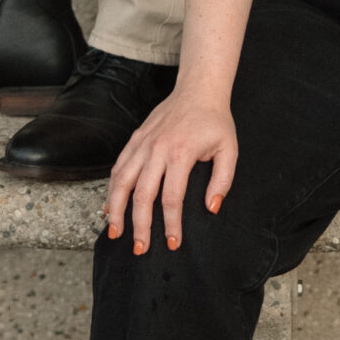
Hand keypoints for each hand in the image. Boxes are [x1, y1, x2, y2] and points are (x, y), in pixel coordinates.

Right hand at [105, 93, 238, 254]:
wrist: (198, 90)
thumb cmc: (214, 122)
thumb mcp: (229, 150)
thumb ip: (222, 181)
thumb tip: (211, 208)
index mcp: (181, 153)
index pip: (172, 198)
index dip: (171, 224)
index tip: (172, 243)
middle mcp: (157, 149)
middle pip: (142, 195)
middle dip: (140, 226)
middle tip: (140, 249)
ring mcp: (142, 144)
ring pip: (121, 181)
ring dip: (116, 209)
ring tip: (115, 232)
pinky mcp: (134, 140)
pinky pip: (118, 167)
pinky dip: (111, 189)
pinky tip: (110, 206)